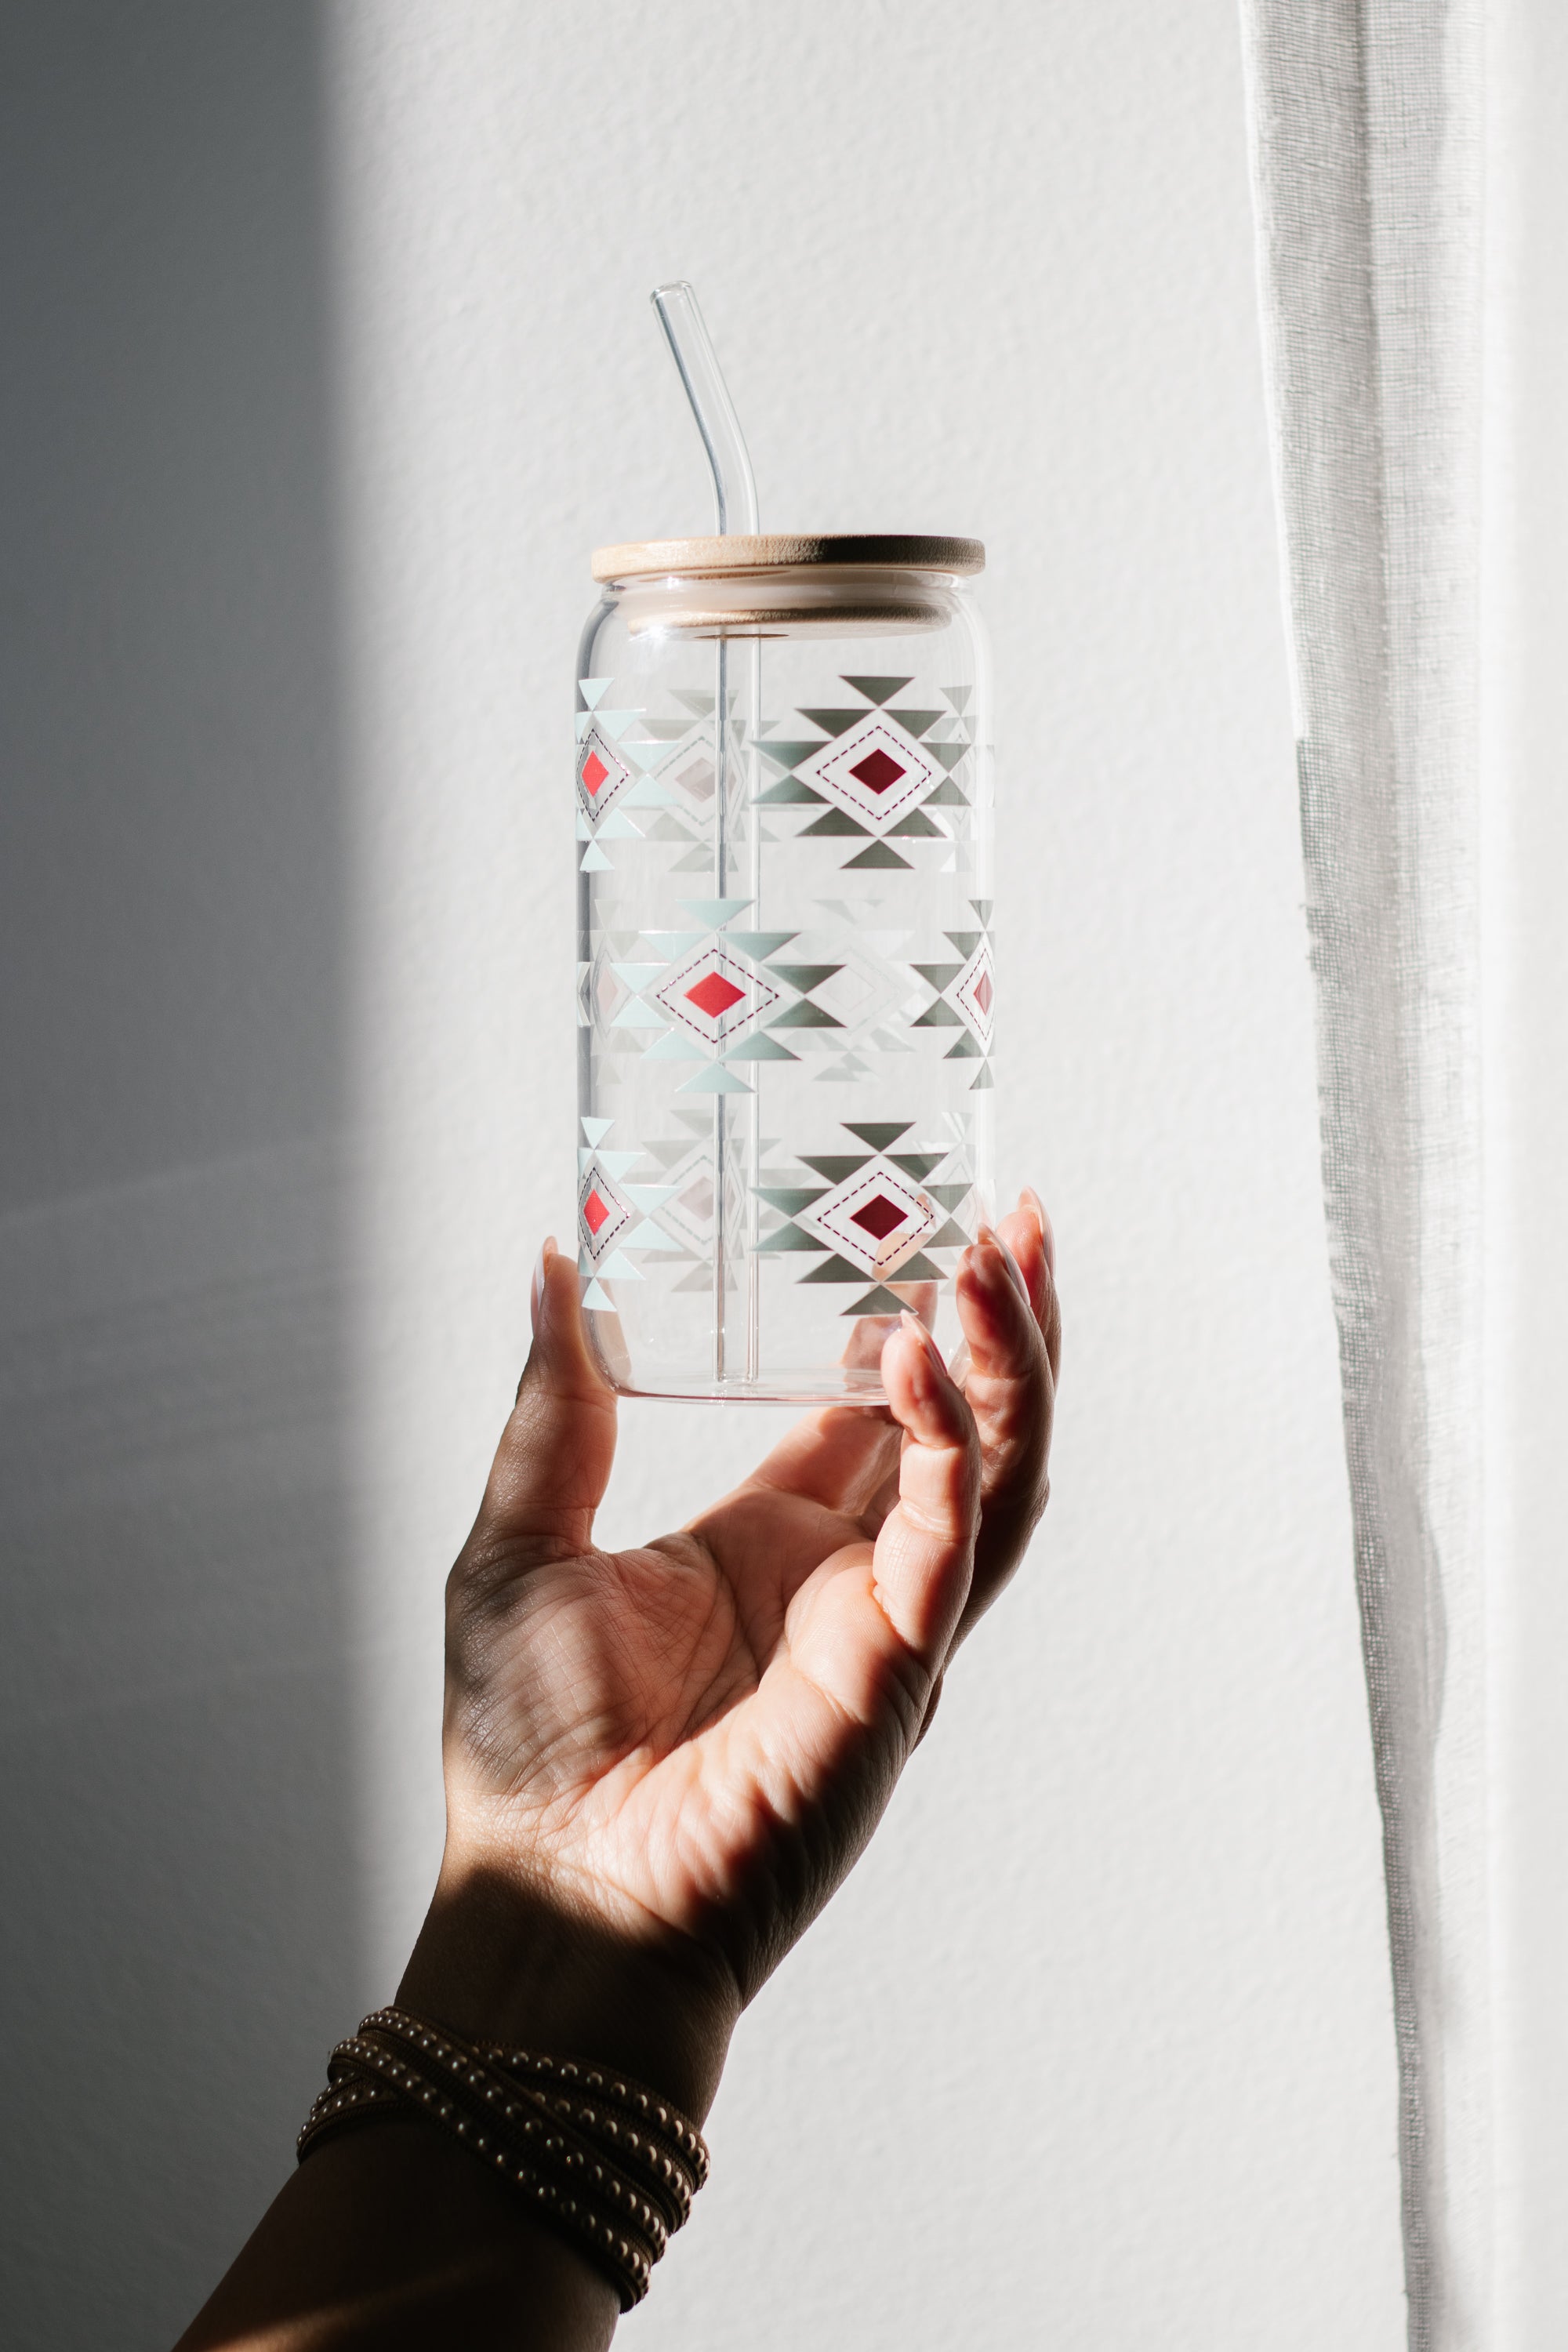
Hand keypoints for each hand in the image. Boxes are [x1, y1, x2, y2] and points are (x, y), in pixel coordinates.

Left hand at [400, 1193, 1059, 2120]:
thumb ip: (556, 1405)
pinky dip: (954, 1441)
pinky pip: (953, 1535)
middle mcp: (843, 1575)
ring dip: (1012, 1363)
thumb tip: (551, 1259)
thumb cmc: (525, 1751)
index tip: (929, 1224)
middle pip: (962, 1422)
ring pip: (993, 1469)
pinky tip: (922, 1355)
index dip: (911, 1318)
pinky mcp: (895, 1663)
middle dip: (1001, 1322)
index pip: (872, 1407)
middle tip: (1017, 1216)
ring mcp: (882, 1620)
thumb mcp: (520, 1539)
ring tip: (1006, 1252)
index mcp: (765, 1540)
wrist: (552, 1897)